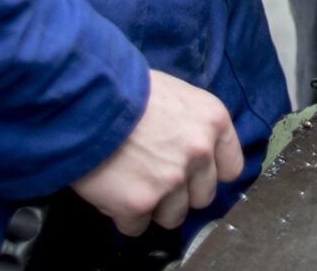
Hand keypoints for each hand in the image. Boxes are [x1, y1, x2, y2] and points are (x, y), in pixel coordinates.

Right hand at [72, 69, 245, 234]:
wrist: (85, 98)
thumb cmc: (124, 89)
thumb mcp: (174, 94)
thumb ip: (191, 126)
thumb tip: (191, 151)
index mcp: (213, 121)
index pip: (231, 168)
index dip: (208, 174)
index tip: (192, 175)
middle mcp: (199, 152)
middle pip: (202, 197)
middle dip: (179, 193)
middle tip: (152, 176)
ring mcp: (171, 180)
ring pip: (172, 216)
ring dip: (151, 206)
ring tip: (129, 182)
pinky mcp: (140, 203)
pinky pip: (137, 227)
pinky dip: (122, 215)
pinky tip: (112, 191)